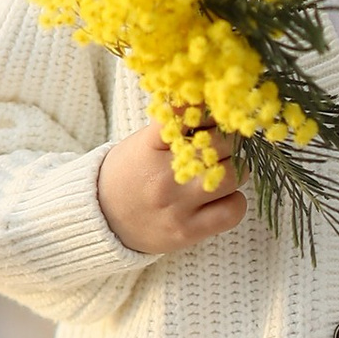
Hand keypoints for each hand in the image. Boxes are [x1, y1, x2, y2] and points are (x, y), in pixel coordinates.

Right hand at [97, 122, 246, 256]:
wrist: (104, 221)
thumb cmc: (130, 174)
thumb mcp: (143, 141)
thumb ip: (177, 125)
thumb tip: (218, 106)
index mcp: (150, 146)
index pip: (189, 112)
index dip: (209, 109)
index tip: (212, 113)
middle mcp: (164, 177)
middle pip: (220, 145)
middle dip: (227, 140)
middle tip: (221, 145)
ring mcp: (177, 207)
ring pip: (233, 176)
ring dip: (234, 169)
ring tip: (221, 171)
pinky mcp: (189, 231)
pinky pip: (233, 210)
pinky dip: (235, 201)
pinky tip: (222, 197)